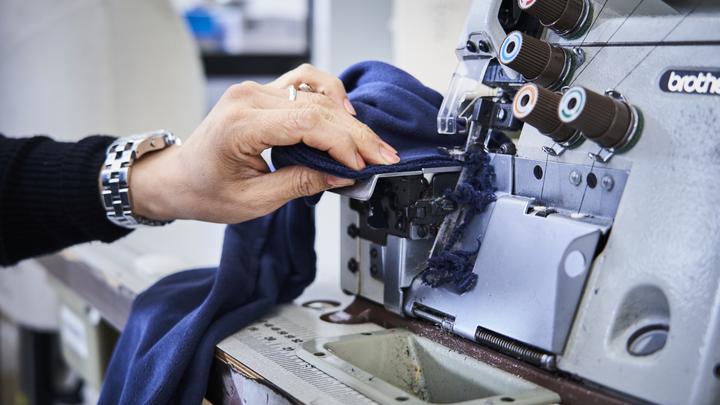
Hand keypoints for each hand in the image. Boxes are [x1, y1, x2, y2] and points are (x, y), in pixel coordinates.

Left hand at [129, 64, 399, 223]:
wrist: (178, 178)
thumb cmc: (205, 190)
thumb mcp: (253, 201)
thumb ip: (300, 184)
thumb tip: (341, 176)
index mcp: (241, 125)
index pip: (307, 123)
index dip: (342, 144)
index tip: (363, 166)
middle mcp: (249, 99)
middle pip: (318, 107)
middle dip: (356, 135)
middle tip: (383, 156)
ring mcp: (256, 91)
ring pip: (316, 92)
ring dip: (348, 117)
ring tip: (369, 142)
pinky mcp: (263, 93)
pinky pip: (304, 82)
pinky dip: (329, 96)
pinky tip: (345, 114)